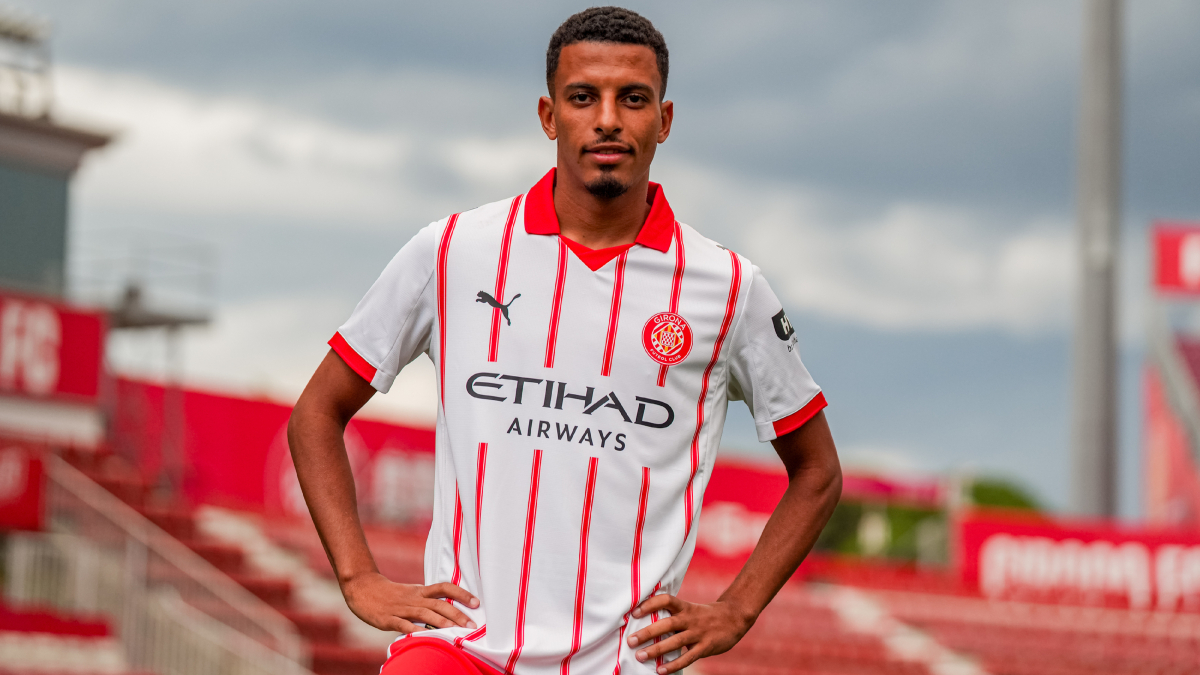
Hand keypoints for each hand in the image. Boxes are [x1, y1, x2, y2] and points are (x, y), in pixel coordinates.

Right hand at [340, 571, 479, 633]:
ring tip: (456, 632)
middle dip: (457, 614)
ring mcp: (402, 609)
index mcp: (420, 591)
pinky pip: (404, 625)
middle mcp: (414, 598)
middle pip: (439, 604)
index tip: (476, 602)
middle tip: (472, 624)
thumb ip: (427, 600)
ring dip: (442, 623)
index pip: (445, 588)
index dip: (461, 594)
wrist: (362, 588)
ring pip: (425, 614)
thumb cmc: (391, 594)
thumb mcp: (412, 593)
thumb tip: (449, 609)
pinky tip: (425, 637)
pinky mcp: (389, 619)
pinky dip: (415, 631)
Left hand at [626, 594, 753, 673]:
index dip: (650, 604)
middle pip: (667, 623)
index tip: (634, 612)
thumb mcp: (690, 610)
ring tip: (640, 656)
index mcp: (685, 607)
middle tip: (631, 640)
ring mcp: (698, 633)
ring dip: (656, 650)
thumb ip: (673, 616)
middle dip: (647, 632)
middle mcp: (690, 619)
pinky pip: (688, 657)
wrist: (734, 617)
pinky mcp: (705, 647)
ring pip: (675, 641)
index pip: (666, 600)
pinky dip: (673, 665)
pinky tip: (660, 671)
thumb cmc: (706, 615)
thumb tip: (647, 623)